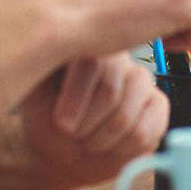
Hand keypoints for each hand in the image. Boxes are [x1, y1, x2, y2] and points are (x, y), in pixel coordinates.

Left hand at [20, 53, 167, 187]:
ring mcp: (141, 78)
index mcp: (87, 40)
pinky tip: (108, 144)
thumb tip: (41, 53)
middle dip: (87, 124)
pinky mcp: (158, 105)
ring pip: (126, 114)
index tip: (62, 123)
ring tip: (86, 140)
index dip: (77, 97)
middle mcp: (118, 54)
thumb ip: (37, 67)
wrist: (62, 148)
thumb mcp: (32, 91)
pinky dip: (121, 148)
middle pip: (111, 90)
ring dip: (101, 139)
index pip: (93, 60)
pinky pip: (144, 131)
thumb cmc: (46, 116)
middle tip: (72, 134)